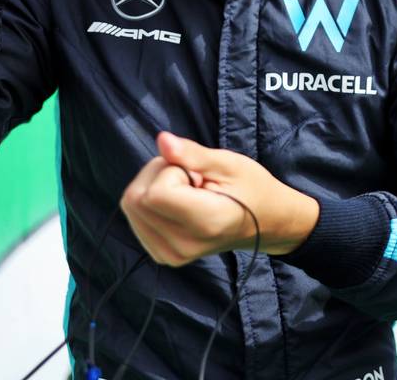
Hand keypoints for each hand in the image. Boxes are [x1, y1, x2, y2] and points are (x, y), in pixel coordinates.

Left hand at [120, 132, 319, 266]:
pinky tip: (176, 204)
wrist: (266, 223)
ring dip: (152, 187)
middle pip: (136, 198)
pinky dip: (150, 203)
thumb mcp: (229, 164)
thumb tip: (162, 140)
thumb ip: (193, 154)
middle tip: (192, 179)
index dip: (171, 171)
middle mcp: (182, 245)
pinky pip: (135, 218)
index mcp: (204, 222)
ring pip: (130, 206)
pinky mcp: (162, 255)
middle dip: (158, 175)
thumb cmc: (252, 188)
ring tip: (186, 191)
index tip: (197, 174)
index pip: (155, 193)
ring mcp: (170, 254)